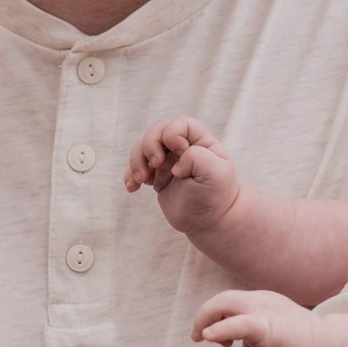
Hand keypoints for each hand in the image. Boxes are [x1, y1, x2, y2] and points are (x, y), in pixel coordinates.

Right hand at [125, 116, 239, 240]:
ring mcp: (168, 161)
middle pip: (157, 132)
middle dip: (149, 145)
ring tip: (140, 180)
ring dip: (136, 161)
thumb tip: (175, 164)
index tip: (180, 154)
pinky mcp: (157, 176)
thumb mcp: (217, 174)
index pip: (180, 124)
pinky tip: (132, 187)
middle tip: (154, 164)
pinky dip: (130, 176)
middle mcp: (182, 148)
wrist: (209, 222)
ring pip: (143, 149)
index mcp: (200, 142)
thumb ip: (198, 158)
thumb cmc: (217, 196)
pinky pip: (137, 169)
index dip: (173, 135)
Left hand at [192, 287, 315, 346]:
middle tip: (196, 338)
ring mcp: (265, 313)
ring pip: (226, 305)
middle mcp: (263, 302)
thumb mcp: (277, 339)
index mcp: (265, 302)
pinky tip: (208, 337)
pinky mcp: (268, 329)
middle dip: (204, 317)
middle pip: (224, 300)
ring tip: (206, 340)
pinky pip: (239, 324)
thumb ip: (260, 341)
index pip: (232, 301)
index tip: (207, 336)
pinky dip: (221, 329)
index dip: (214, 316)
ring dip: (208, 322)